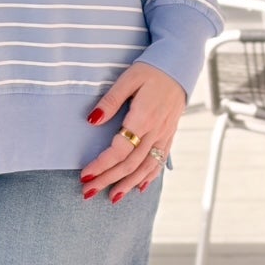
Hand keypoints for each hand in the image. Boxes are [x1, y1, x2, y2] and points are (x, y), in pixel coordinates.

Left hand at [81, 63, 186, 203]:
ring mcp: (164, 135)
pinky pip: (159, 161)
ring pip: (146, 167)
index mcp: (143, 118)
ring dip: (128, 184)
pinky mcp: (169, 135)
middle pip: (130, 164)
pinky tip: (140, 187)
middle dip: (108, 180)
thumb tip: (92, 120)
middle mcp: (155, 131)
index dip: (101, 165)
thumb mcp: (128, 79)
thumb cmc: (151, 70)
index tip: (84, 175)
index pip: (119, 150)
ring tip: (112, 197)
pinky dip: (149, 176)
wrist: (179, 66)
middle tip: (88, 191)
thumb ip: (110, 101)